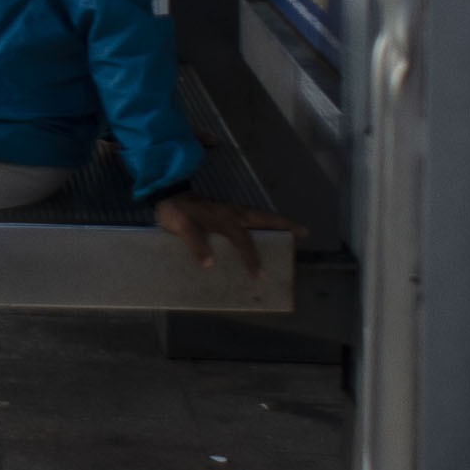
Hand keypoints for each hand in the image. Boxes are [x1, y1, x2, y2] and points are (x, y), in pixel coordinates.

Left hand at [156, 191, 301, 274]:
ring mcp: (232, 209)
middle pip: (265, 218)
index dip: (252, 257)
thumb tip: (210, 264)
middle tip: (303, 232)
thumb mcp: (180, 227)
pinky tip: (268, 231)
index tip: (259, 274)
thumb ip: (194, 244)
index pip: (245, 240)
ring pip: (260, 215)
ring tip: (294, 232)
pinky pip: (251, 217)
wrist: (167, 195)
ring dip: (278, 222)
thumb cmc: (176, 213)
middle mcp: (234, 212)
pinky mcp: (228, 210)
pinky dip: (265, 222)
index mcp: (225, 218)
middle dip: (285, 225)